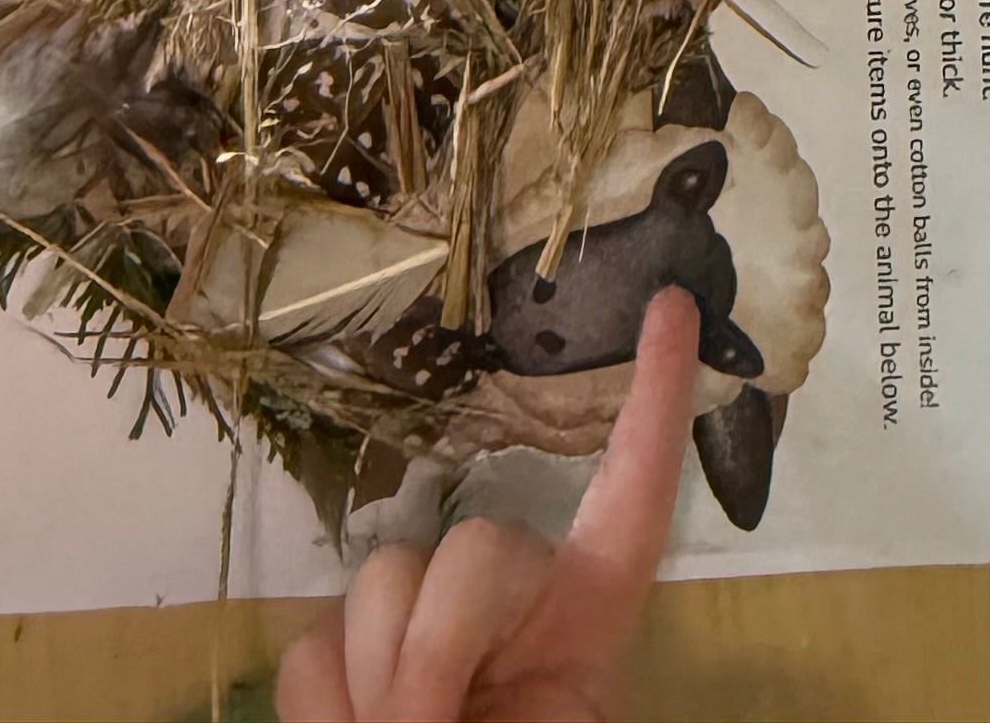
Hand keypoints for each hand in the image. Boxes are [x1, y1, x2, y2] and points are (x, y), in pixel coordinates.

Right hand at [275, 286, 699, 722]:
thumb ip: (463, 700)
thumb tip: (407, 714)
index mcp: (586, 621)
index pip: (632, 497)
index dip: (658, 405)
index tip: (676, 308)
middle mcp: (505, 602)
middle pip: (467, 547)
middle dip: (440, 643)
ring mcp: (416, 625)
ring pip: (378, 584)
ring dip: (378, 683)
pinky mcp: (338, 658)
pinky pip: (313, 646)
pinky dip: (325, 708)